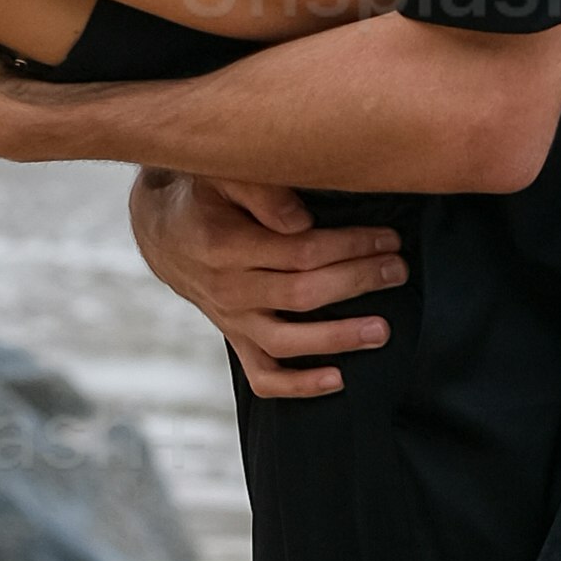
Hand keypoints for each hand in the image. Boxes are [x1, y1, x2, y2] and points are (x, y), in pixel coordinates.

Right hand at [129, 167, 406, 405]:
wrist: (162, 231)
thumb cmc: (204, 194)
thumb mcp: (223, 175)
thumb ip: (261, 191)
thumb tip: (302, 219)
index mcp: (226, 246)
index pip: (299, 251)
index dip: (349, 246)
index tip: (387, 238)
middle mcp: (228, 289)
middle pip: (302, 294)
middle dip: (357, 282)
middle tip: (397, 270)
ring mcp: (231, 320)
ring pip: (287, 341)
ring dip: (338, 339)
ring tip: (381, 330)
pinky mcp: (235, 339)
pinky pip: (264, 376)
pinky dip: (298, 386)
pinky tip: (336, 381)